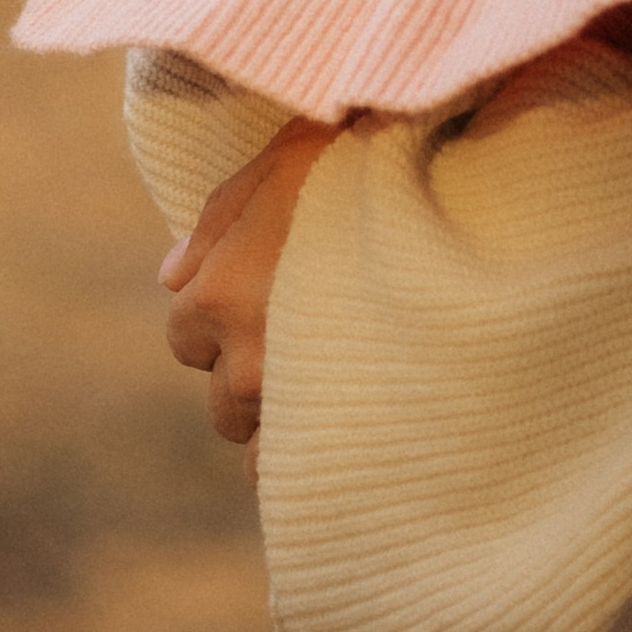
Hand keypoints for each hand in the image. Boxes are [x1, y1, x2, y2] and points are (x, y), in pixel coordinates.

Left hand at [158, 118, 338, 453]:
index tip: (268, 290)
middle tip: (309, 330)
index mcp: (218, 296)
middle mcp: (244, 363)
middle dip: (253, 370)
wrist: (458, 190)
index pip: (184, 334)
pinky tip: (352, 416)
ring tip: (338, 375)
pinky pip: (304, 473)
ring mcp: (296, 406)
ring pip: (260, 445)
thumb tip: (172, 275)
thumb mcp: (283, 157)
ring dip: (286, 416)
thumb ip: (220, 217)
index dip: (224, 312)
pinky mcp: (346, 432)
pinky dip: (318, 452)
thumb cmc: (367, 159)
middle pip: (222, 399)